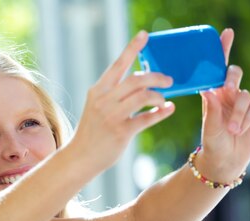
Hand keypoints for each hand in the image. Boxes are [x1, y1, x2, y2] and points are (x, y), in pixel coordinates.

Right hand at [72, 30, 174, 169]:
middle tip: (168, 80)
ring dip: (159, 96)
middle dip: (156, 77)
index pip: (118, 65)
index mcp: (98, 91)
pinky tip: (168, 110)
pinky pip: (147, 118)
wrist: (80, 157)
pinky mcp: (121, 132)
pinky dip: (161, 113)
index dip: (132, 48)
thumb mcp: (97, 107)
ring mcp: (112, 116)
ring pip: (143, 96)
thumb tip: (143, 83)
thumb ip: (115, 94)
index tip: (144, 35)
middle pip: (136, 79)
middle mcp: (103, 101)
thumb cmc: (92, 131)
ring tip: (164, 99)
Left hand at [197, 28, 249, 181]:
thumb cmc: (211, 143)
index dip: (222, 51)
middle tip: (228, 88)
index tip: (226, 33)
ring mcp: (242, 103)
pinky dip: (247, 118)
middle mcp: (227, 96)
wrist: (225, 161)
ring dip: (238, 113)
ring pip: (244, 95)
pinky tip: (240, 130)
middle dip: (232, 77)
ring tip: (231, 129)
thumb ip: (211, 110)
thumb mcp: (209, 128)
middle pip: (234, 74)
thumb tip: (209, 90)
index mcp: (212, 95)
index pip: (216, 70)